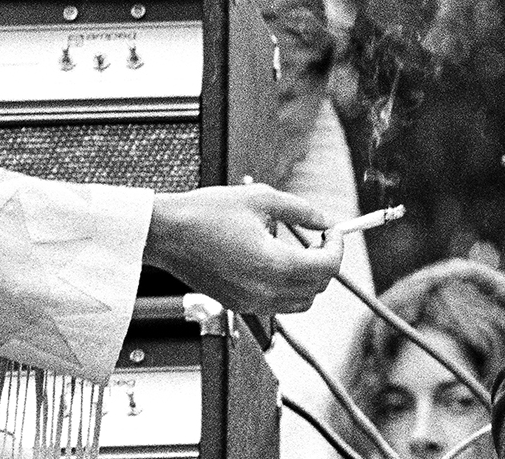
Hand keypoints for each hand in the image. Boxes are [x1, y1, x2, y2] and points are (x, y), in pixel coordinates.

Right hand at [144, 184, 341, 314]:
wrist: (166, 234)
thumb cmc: (207, 213)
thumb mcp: (261, 199)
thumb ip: (301, 210)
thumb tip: (324, 220)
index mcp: (274, 265)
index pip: (327, 267)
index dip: (337, 246)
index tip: (333, 230)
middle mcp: (265, 291)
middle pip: (318, 288)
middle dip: (326, 261)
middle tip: (318, 237)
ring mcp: (250, 303)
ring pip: (301, 302)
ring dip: (308, 279)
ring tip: (298, 250)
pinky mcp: (237, 305)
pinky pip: (277, 304)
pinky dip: (287, 287)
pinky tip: (274, 260)